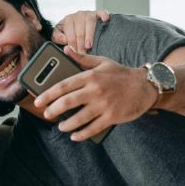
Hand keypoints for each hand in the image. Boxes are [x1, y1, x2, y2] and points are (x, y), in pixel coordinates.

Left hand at [33, 47, 157, 140]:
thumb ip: (82, 59)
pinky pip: (93, 128)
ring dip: (66, 124)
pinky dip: (81, 134)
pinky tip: (74, 135)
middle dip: (53, 110)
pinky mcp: (112, 117)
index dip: (48, 94)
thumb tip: (65, 50)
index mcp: (90, 76)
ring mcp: (104, 105)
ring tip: (60, 126)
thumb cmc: (121, 74)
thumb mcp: (102, 62)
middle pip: (67, 102)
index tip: (38, 101)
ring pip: (79, 118)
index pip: (63, 85)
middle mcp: (95, 90)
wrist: (146, 86)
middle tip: (47, 115)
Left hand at [52, 9, 109, 53]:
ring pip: (89, 23)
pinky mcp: (97, 12)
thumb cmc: (69, 30)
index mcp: (68, 20)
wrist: (78, 21)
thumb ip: (57, 37)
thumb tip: (64, 39)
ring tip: (89, 45)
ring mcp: (88, 13)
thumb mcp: (59, 33)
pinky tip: (105, 20)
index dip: (72, 47)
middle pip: (80, 31)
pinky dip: (104, 15)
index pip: (70, 36)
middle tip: (82, 55)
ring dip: (89, 35)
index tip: (75, 55)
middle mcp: (78, 15)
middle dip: (80, 45)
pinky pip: (101, 12)